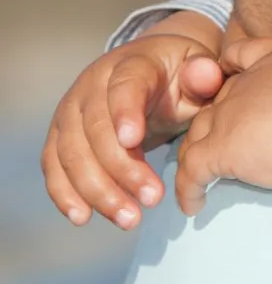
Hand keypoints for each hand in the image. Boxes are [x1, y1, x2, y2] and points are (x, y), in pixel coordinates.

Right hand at [42, 27, 224, 228]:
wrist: (156, 71)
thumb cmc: (182, 75)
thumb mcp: (199, 69)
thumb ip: (204, 75)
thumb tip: (204, 74)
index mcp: (130, 64)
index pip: (124, 86)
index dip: (125, 112)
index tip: (133, 140)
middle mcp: (91, 85)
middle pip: (96, 129)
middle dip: (121, 168)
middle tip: (153, 199)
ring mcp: (71, 110)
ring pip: (73, 153)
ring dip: (98, 190)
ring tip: (130, 219)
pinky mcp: (62, 135)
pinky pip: (54, 166)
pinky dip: (65, 193)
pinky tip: (83, 217)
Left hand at [174, 39, 271, 215]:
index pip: (241, 56)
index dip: (231, 68)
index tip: (228, 78)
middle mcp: (245, 85)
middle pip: (215, 103)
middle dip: (214, 122)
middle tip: (222, 144)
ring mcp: (228, 118)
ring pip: (197, 136)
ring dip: (196, 156)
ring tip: (201, 178)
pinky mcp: (221, 151)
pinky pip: (192, 173)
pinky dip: (189, 190)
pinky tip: (193, 207)